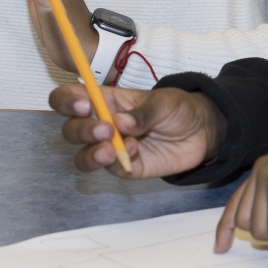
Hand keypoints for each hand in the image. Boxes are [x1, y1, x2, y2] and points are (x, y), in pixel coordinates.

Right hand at [52, 84, 226, 177]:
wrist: (202, 131)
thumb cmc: (178, 108)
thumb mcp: (163, 102)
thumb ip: (142, 112)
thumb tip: (119, 122)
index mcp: (105, 100)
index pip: (69, 98)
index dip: (66, 101)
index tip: (83, 105)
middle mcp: (102, 123)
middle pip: (71, 130)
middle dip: (82, 130)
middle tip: (105, 129)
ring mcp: (111, 148)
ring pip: (82, 155)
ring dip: (91, 153)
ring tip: (111, 149)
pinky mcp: (124, 167)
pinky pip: (109, 169)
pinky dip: (116, 162)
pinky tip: (134, 152)